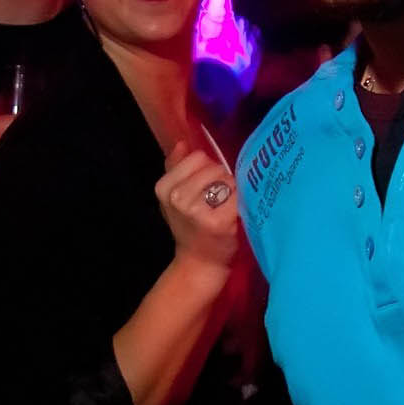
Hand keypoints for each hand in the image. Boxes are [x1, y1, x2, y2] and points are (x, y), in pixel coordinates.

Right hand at [156, 141, 238, 275]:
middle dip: (221, 179)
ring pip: (226, 180)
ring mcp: (196, 211)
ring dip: (231, 191)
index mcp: (164, 187)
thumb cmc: (190, 227)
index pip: (197, 157)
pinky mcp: (218, 222)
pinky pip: (236, 196)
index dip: (207, 169)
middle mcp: (177, 198)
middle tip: (218, 200)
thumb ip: (175, 167)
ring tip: (225, 207)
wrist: (200, 262)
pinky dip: (239, 203)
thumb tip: (181, 142)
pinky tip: (233, 215)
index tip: (206, 187)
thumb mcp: (173, 196)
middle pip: (214, 167)